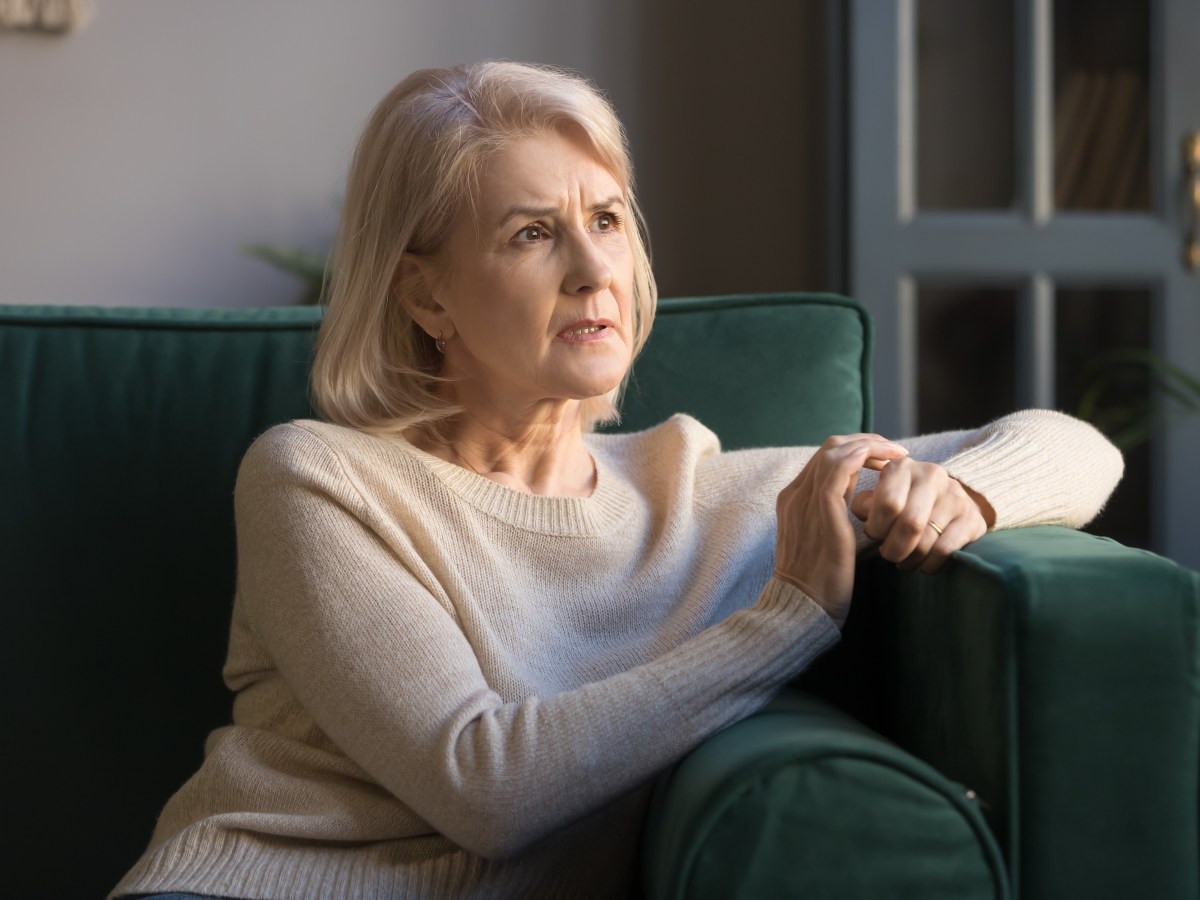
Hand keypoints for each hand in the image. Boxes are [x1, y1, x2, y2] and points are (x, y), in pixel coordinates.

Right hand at [774, 434, 908, 627]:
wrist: (802, 606)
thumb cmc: (818, 584)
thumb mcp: (822, 545)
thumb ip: (832, 522)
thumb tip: (861, 511)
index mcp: (793, 501)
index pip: (824, 460)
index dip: (856, 453)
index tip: (882, 461)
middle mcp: (795, 494)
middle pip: (829, 448)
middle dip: (865, 443)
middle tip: (894, 451)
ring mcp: (805, 499)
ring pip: (836, 451)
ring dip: (870, 445)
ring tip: (897, 454)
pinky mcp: (822, 508)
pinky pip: (841, 467)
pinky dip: (865, 456)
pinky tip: (888, 462)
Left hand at [849, 457, 992, 573]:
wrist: (948, 503)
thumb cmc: (903, 503)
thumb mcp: (879, 498)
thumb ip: (864, 504)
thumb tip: (864, 512)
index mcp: (902, 466)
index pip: (888, 503)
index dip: (877, 527)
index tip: (875, 535)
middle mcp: (932, 475)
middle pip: (910, 523)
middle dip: (893, 548)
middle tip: (888, 555)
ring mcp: (956, 496)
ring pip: (926, 540)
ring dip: (910, 559)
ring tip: (904, 561)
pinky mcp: (972, 518)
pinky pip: (945, 550)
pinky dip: (929, 564)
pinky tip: (923, 563)